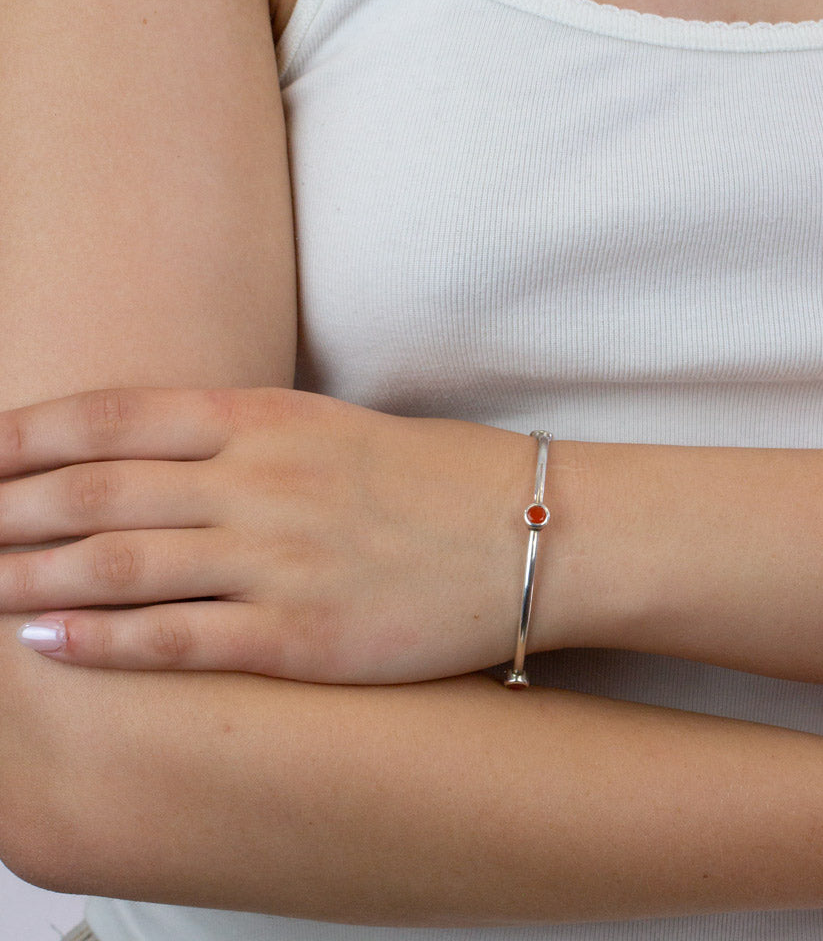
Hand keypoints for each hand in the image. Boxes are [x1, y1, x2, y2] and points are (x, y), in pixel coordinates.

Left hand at [1, 387, 554, 681]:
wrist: (533, 532)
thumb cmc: (441, 477)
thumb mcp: (339, 431)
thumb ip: (252, 437)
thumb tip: (166, 457)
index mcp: (272, 420)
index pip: (118, 417)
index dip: (29, 434)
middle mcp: (263, 482)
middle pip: (98, 492)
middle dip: (8, 508)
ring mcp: (280, 560)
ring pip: (121, 566)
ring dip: (30, 574)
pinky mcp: (303, 635)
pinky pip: (178, 640)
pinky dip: (101, 640)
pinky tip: (45, 641)